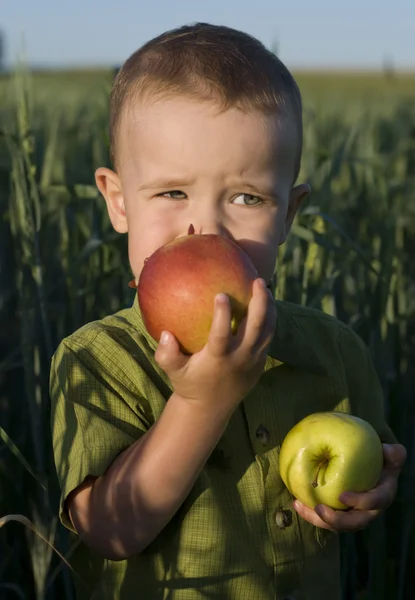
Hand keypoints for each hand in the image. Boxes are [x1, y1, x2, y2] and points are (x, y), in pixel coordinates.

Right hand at [155, 278, 275, 413]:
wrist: (211, 408)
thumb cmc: (189, 383)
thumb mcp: (173, 372)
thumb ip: (166, 355)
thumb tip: (164, 333)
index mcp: (218, 359)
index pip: (222, 335)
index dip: (223, 315)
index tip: (221, 294)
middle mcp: (240, 358)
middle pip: (255, 327)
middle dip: (259, 302)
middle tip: (257, 280)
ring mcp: (254, 360)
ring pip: (268, 329)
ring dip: (269, 307)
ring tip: (264, 286)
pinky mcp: (261, 361)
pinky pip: (269, 335)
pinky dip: (270, 317)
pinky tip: (264, 301)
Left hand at [293, 443, 406, 531]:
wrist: (373, 471)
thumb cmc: (381, 462)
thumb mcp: (390, 456)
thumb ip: (393, 454)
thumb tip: (387, 449)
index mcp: (382, 496)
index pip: (374, 502)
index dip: (360, 502)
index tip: (342, 496)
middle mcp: (369, 511)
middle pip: (353, 523)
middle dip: (335, 520)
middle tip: (318, 509)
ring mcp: (353, 515)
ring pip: (336, 524)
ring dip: (316, 519)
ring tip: (298, 505)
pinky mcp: (340, 514)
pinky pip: (326, 518)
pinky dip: (310, 513)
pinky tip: (296, 501)